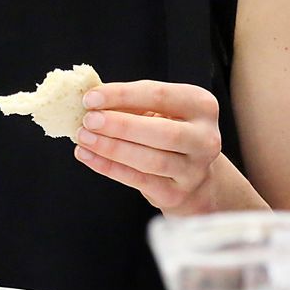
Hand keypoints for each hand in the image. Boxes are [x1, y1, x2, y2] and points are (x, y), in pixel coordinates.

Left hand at [74, 80, 223, 213]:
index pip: (160, 95)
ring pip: (150, 159)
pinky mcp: (177, 194)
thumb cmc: (171, 133)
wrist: (196, 179)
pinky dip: (109, 167)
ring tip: (83, 138)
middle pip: (161, 131)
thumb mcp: (161, 112)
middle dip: (120, 125)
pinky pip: (138, 180)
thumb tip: (91, 100)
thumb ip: (132, 104)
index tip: (90, 97)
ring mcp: (194, 170)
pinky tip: (87, 156)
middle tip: (88, 120)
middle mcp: (205, 138)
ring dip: (111, 147)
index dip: (122, 95)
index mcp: (201, 106)